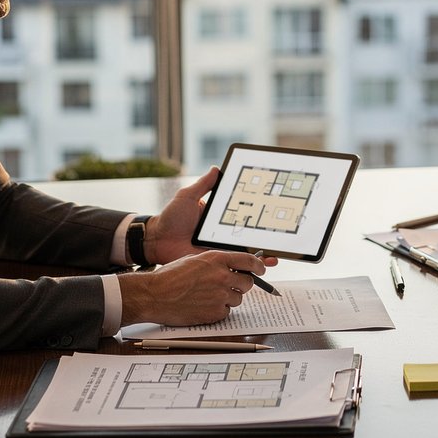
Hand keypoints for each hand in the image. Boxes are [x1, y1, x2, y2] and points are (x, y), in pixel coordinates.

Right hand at [120, 250, 267, 325]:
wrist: (154, 295)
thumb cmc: (170, 276)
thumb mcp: (194, 260)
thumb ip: (216, 262)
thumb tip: (233, 266)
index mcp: (217, 259)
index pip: (249, 260)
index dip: (259, 266)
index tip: (261, 269)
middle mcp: (222, 276)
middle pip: (247, 282)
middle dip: (241, 284)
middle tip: (229, 286)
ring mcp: (220, 295)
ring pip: (238, 299)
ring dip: (228, 298)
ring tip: (208, 296)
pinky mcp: (215, 312)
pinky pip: (227, 312)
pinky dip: (219, 310)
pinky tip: (204, 306)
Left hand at [144, 168, 277, 269]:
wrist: (157, 241)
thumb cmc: (170, 218)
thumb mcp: (187, 197)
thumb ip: (204, 185)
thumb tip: (217, 168)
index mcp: (219, 218)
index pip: (244, 216)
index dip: (259, 216)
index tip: (274, 213)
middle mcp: (223, 234)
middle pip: (249, 236)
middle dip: (266, 239)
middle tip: (280, 238)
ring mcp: (220, 249)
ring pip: (245, 254)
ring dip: (262, 256)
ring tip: (275, 256)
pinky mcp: (215, 262)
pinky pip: (233, 267)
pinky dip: (246, 269)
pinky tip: (257, 269)